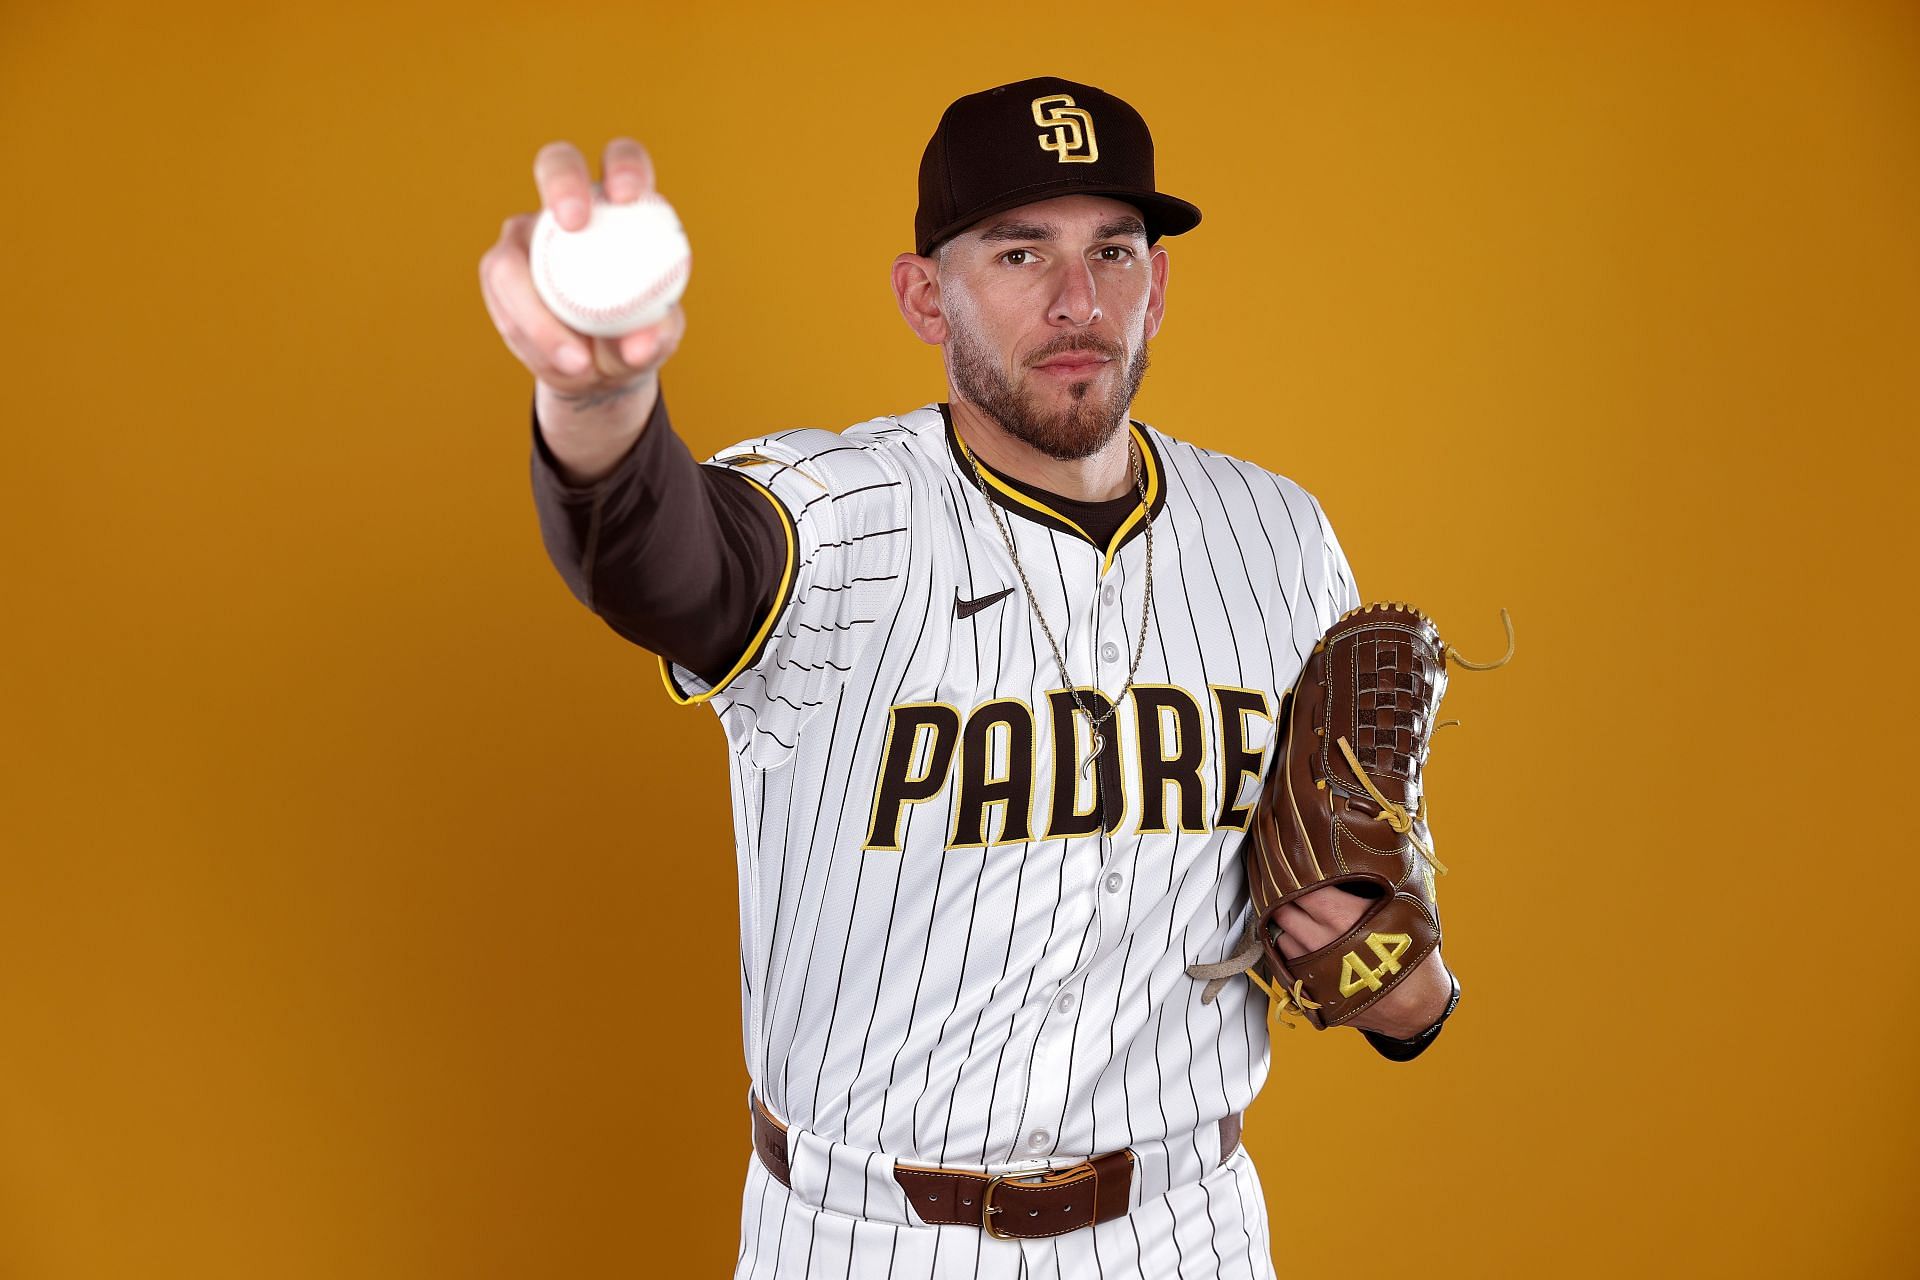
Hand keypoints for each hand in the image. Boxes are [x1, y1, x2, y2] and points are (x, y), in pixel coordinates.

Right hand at [478, 137, 687, 395]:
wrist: (597, 366)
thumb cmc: (633, 338)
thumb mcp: (654, 342)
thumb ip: (654, 338)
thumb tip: (640, 343)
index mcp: (618, 207)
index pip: (621, 159)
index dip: (624, 165)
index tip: (628, 196)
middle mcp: (566, 208)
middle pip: (555, 164)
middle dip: (562, 183)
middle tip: (574, 224)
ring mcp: (527, 235)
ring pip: (514, 253)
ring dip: (538, 312)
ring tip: (577, 361)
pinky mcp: (499, 269)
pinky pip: (503, 300)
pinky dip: (531, 337)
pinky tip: (559, 364)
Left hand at [1270, 884, 1452, 1039]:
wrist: (1418, 1007)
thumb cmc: (1411, 955)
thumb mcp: (1402, 910)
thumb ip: (1373, 886)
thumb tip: (1350, 861)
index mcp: (1342, 917)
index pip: (1301, 888)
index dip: (1296, 878)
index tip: (1298, 872)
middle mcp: (1321, 942)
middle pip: (1283, 912)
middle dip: (1286, 901)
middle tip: (1293, 894)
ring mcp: (1312, 969)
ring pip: (1280, 939)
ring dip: (1285, 928)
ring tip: (1298, 919)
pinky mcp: (1310, 990)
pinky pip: (1284, 966)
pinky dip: (1289, 953)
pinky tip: (1302, 946)